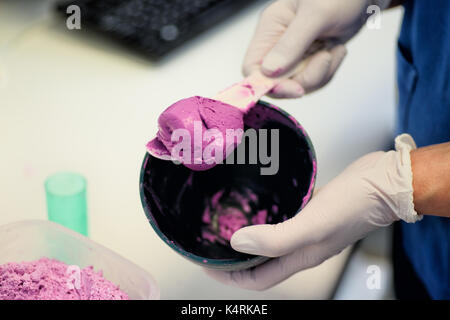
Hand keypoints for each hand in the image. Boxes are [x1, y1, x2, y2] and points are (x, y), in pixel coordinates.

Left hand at [205, 134, 419, 289]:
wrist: (384, 182)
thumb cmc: (355, 205)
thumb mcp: (313, 225)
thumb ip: (276, 238)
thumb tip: (238, 243)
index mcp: (300, 257)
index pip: (257, 278)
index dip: (229, 276)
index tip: (206, 263)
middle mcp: (301, 246)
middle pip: (259, 262)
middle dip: (233, 258)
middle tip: (210, 243)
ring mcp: (306, 228)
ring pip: (268, 239)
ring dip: (247, 236)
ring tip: (225, 223)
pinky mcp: (310, 209)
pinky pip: (280, 217)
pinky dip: (264, 214)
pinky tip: (256, 201)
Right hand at [243, 0, 390, 97]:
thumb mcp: (315, 16)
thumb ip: (291, 44)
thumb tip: (268, 72)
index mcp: (270, 28)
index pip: (252, 68)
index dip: (268, 84)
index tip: (294, 87)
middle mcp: (278, 44)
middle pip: (277, 82)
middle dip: (304, 78)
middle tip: (324, 58)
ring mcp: (294, 54)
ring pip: (297, 84)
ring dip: (320, 73)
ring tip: (334, 49)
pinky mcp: (310, 60)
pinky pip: (313, 80)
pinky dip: (329, 70)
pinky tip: (337, 49)